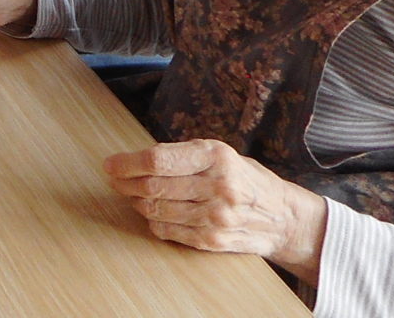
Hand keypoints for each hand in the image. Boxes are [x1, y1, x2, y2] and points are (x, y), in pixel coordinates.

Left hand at [104, 139, 326, 282]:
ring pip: (157, 210)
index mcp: (216, 157)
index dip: (127, 163)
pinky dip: (152, 221)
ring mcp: (216, 217)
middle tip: (114, 179)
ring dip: (136, 202)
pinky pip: (169, 231)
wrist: (282, 217)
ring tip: (131, 194)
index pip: (158, 160)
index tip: (110, 164)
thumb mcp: (219, 153)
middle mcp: (218, 187)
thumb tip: (135, 159)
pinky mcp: (213, 240)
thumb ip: (183, 155)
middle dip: (125, 183)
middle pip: (154, 186)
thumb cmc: (243, 177)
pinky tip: (150, 212)